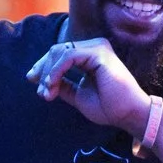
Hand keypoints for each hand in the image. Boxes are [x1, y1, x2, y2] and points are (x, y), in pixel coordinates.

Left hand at [25, 35, 151, 136]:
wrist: (128, 115)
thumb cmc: (109, 108)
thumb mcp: (77, 95)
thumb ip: (62, 85)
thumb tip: (41, 81)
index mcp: (90, 55)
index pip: (60, 53)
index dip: (44, 67)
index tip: (35, 84)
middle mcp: (94, 47)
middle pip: (57, 49)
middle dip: (43, 70)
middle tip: (40, 91)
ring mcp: (97, 47)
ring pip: (60, 51)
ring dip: (48, 72)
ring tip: (46, 92)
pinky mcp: (98, 53)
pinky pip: (69, 56)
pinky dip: (56, 70)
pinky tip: (52, 84)